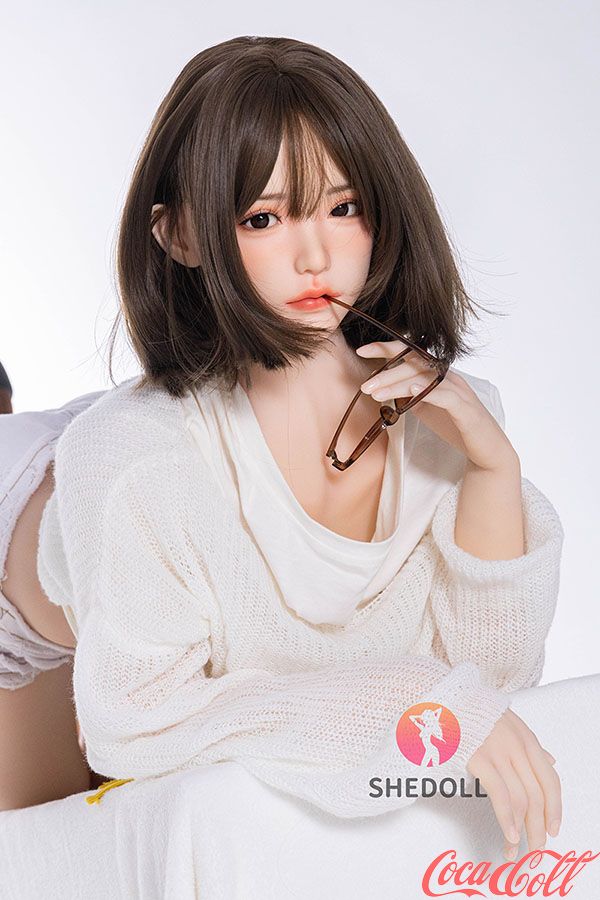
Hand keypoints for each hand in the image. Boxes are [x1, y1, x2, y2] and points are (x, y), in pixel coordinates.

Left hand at [356, 342, 514, 470]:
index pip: (410, 354)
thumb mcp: (425, 407)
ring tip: (376, 393)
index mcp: (437, 374)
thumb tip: (385, 390)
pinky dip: (428, 391)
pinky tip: (411, 391)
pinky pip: (445, 395)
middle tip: (364, 386)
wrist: (485, 448)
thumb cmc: (455, 425)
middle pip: (414, 365)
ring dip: (397, 385)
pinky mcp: (465, 408)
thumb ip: (408, 396)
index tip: (362, 351)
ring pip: (424, 379)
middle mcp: (448, 377)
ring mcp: (458, 390)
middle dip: (386, 374)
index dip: (386, 349)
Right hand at [466, 708, 561, 860]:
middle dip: (538, 828)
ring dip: (522, 831)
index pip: (550, 780)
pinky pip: (500, 794)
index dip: (554, 808)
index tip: (553, 830)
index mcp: (526, 738)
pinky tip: (509, 834)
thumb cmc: (472, 711)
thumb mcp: (508, 722)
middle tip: (535, 850)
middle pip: (538, 795)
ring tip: (515, 850)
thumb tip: (550, 761)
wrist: (443, 696)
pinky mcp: (478, 758)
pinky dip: (507, 819)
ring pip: (522, 800)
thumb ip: (529, 744)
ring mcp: (499, 752)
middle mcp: (517, 746)